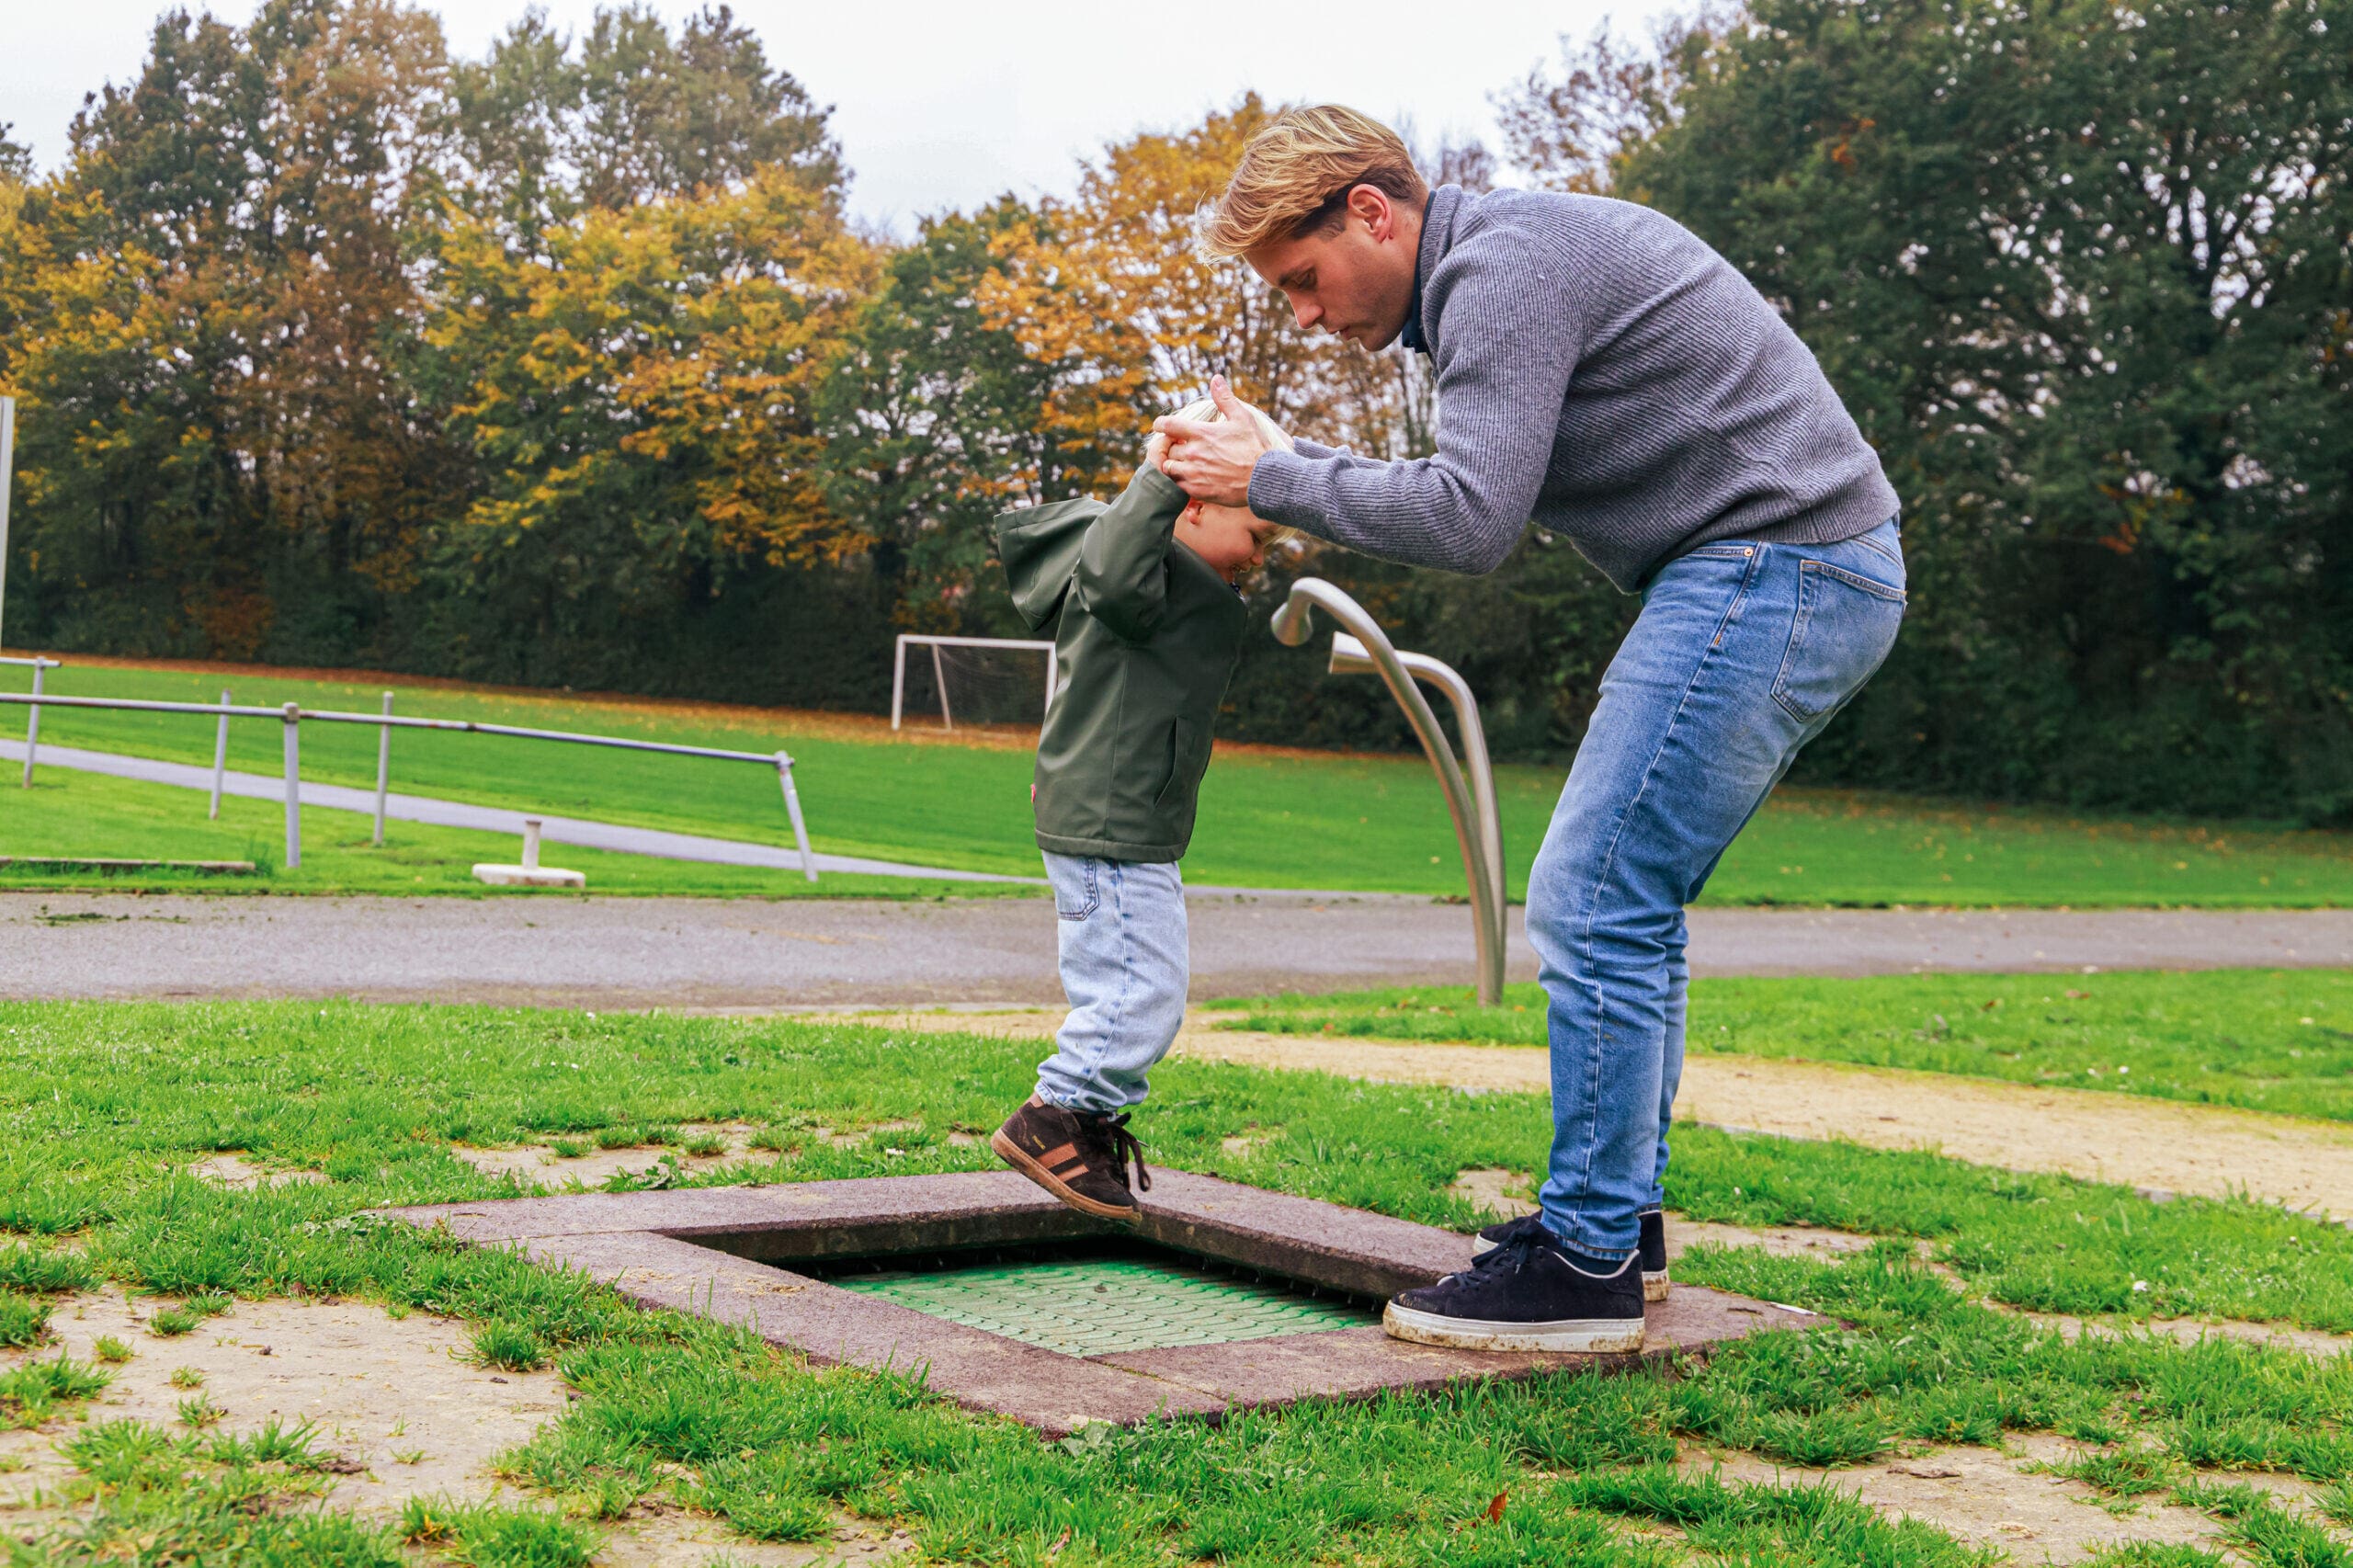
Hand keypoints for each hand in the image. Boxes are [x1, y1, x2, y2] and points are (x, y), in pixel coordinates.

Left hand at [1153, 375, 1268, 507]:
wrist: (1264, 480)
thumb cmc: (1255, 447)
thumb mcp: (1242, 418)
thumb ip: (1225, 399)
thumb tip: (1216, 378)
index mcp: (1202, 433)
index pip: (1168, 425)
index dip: (1161, 424)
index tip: (1161, 426)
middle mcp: (1194, 453)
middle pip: (1168, 448)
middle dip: (1172, 446)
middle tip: (1181, 447)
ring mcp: (1194, 473)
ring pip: (1169, 468)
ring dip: (1173, 464)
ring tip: (1185, 463)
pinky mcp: (1197, 491)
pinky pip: (1178, 485)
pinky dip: (1180, 480)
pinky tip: (1191, 477)